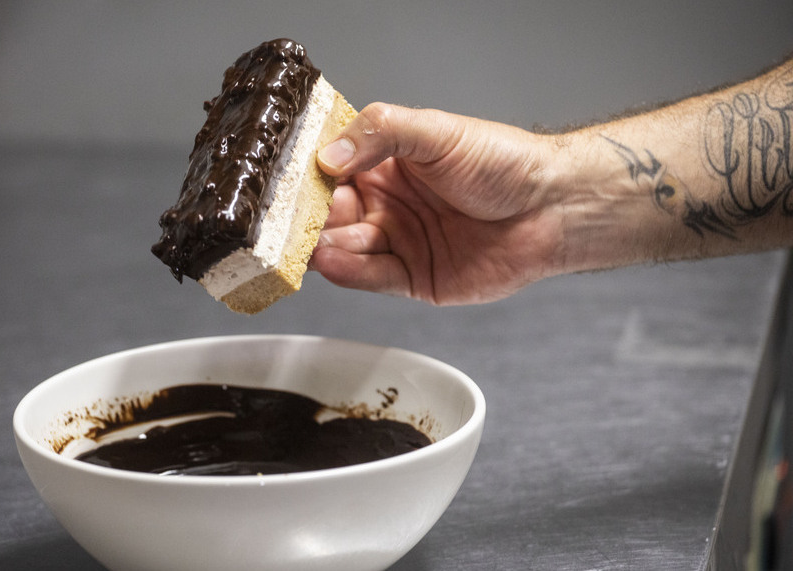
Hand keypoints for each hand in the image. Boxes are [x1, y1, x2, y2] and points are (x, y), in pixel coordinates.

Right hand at [311, 103, 565, 304]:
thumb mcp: (436, 132)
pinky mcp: (412, 277)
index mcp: (385, 165)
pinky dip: (347, 271)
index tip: (285, 180)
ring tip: (307, 243)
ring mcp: (397, 242)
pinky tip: (331, 260)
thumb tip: (329, 155)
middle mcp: (386, 204)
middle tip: (287, 221)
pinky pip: (370, 277)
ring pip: (344, 248)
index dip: (308, 176)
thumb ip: (381, 134)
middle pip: (329, 215)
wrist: (553, 208)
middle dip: (308, 218)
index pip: (331, 171)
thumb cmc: (504, 163)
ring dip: (323, 245)